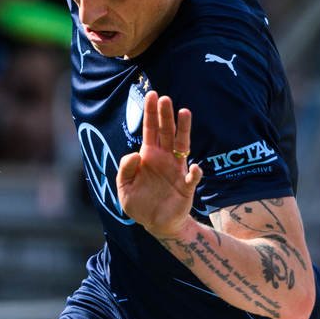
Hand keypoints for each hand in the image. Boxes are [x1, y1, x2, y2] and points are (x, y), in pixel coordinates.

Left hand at [117, 91, 202, 238]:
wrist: (156, 224)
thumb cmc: (139, 203)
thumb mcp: (124, 188)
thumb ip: (125, 170)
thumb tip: (134, 154)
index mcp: (149, 155)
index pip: (150, 129)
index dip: (151, 113)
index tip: (152, 95)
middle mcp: (164, 158)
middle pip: (166, 132)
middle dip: (165, 115)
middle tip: (165, 99)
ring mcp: (177, 170)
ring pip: (182, 145)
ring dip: (184, 129)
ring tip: (185, 112)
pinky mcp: (186, 187)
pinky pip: (192, 177)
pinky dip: (195, 173)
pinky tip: (195, 169)